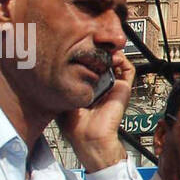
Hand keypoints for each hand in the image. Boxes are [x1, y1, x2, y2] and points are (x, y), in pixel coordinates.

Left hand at [57, 51, 134, 172]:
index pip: (88, 65)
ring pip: (117, 62)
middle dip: (98, 50)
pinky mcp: (124, 89)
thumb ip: (60, 84)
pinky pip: (129, 70)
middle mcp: (101, 85)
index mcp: (87, 88)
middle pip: (103, 61)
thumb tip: (50, 67)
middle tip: (92, 43)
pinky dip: (123, 60)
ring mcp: (113, 86)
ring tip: (103, 49)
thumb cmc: (75, 124)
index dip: (85, 54)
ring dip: (111, 53)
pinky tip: (113, 57)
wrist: (90, 136)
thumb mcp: (61, 98)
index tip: (77, 46)